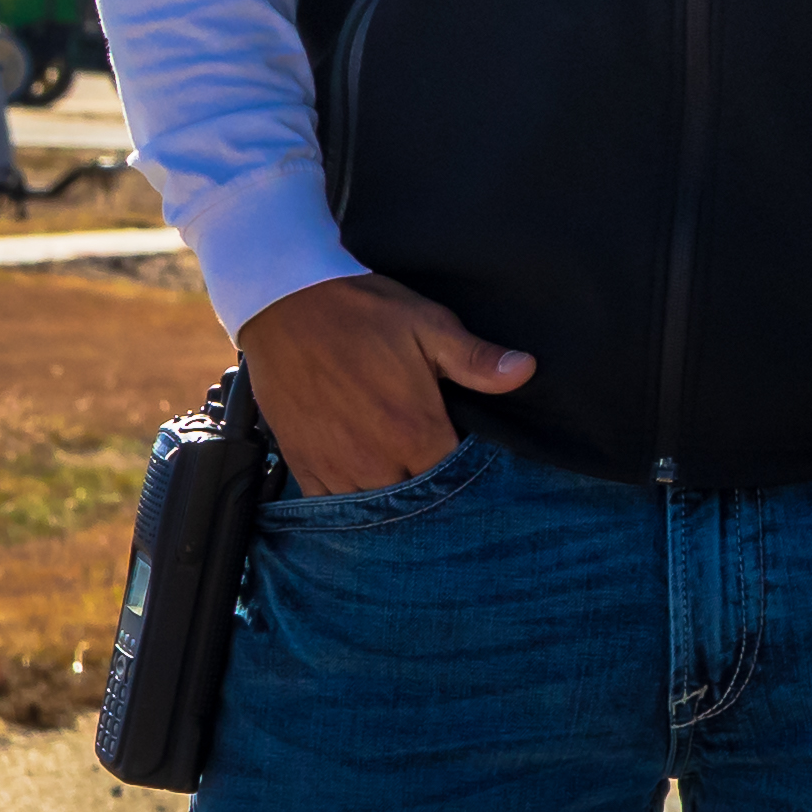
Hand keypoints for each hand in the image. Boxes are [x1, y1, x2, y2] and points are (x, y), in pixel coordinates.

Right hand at [238, 273, 535, 494]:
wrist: (283, 302)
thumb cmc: (363, 312)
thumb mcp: (429, 325)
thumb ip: (477, 358)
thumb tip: (527, 369)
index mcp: (416, 432)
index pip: (455, 482)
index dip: (467, 477)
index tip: (468, 461)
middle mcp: (376, 460)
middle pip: (416, 503)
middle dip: (430, 492)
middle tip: (434, 469)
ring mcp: (335, 466)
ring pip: (373, 509)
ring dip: (389, 500)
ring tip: (399, 476)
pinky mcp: (302, 463)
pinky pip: (329, 505)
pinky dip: (347, 502)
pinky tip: (362, 482)